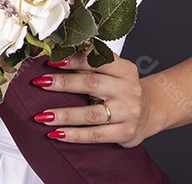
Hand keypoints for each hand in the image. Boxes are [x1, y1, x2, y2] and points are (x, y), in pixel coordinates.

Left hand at [30, 52, 153, 146]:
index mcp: (125, 69)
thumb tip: (58, 55)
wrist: (151, 112)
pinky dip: (74, 135)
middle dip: (63, 83)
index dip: (73, 60)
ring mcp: (128, 113)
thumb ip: (93, 63)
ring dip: (64, 115)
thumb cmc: (124, 88)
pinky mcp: (125, 133)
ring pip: (91, 114)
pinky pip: (96, 135)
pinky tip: (56, 133)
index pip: (97, 61)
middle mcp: (129, 90)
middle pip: (92, 84)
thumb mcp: (115, 71)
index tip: (51, 61)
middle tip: (40, 83)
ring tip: (42, 115)